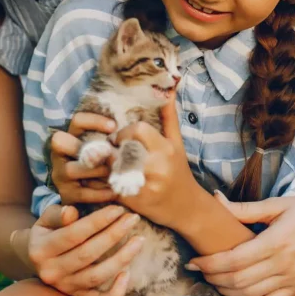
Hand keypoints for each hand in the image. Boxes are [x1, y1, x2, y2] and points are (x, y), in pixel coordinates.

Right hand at [19, 204, 143, 295]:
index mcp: (41, 250)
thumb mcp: (45, 219)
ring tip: (139, 239)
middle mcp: (52, 272)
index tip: (118, 209)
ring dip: (121, 258)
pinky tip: (128, 274)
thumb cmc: (48, 232)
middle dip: (113, 235)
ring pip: (97, 276)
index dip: (97, 221)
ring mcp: (65, 287)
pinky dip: (116, 292)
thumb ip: (57, 214)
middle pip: (88, 254)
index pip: (73, 235)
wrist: (36, 258)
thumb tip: (71, 212)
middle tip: (133, 218)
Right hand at [49, 112, 117, 204]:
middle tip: (107, 152)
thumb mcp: (105, 147)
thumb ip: (112, 138)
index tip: (114, 127)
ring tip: (113, 174)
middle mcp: (60, 154)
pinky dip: (100, 193)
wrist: (94, 194)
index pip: (76, 120)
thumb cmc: (106, 163)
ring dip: (95, 171)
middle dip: (83, 146)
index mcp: (72, 137)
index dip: (93, 121)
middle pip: (59, 141)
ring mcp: (61, 174)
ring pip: (70, 169)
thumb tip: (129, 128)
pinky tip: (114, 192)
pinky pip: (81, 193)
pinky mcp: (67, 194)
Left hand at [110, 99, 205, 229]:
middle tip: (109, 152)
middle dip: (112, 150)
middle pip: (122, 149)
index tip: (119, 138)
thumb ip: (169, 116)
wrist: (187, 208)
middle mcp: (157, 166)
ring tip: (108, 166)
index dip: (123, 132)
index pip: (137, 130)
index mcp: (165, 149)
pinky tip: (109, 182)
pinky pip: (113, 187)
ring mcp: (146, 185)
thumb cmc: (179, 171)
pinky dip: (108, 183)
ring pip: (114, 168)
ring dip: (107, 166)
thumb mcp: (176, 143)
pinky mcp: (136, 201)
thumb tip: (169, 87)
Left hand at [188, 193, 294, 295]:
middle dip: (213, 278)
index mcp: (276, 241)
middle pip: (238, 279)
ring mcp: (291, 278)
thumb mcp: (278, 205)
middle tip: (198, 271)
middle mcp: (283, 264)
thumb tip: (216, 200)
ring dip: (226, 291)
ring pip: (250, 294)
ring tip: (211, 282)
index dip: (210, 264)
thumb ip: (245, 208)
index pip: (234, 260)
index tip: (194, 262)